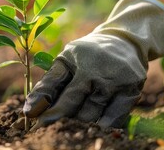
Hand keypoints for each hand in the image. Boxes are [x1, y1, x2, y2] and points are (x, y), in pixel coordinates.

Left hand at [22, 0, 163, 128]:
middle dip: (63, 118)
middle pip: (75, 109)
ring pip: (93, 117)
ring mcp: (117, 83)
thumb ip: (48, 84)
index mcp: (78, 62)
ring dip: (81, 121)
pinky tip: (96, 120)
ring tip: (76, 116)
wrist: (125, 40)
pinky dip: (102, 123)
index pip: (60, 93)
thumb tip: (30, 111)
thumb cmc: (88, 53)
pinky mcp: (133, 92)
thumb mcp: (66, 60)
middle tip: (53, 124)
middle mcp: (98, 72)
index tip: (35, 122)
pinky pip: (114, 120)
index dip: (47, 110)